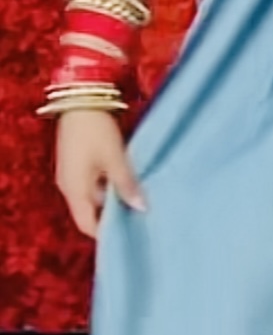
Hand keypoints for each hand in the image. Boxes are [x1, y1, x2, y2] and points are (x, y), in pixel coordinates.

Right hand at [55, 109, 146, 238]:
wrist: (80, 98)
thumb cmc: (95, 130)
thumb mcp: (115, 159)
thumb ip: (126, 185)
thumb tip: (141, 209)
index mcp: (74, 190)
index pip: (87, 224)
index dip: (106, 234)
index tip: (128, 237)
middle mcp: (68, 186)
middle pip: (89, 212)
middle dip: (112, 217)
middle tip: (138, 220)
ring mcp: (71, 174)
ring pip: (92, 198)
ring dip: (111, 201)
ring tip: (137, 202)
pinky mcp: (76, 163)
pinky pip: (91, 184)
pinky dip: (107, 188)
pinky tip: (126, 183)